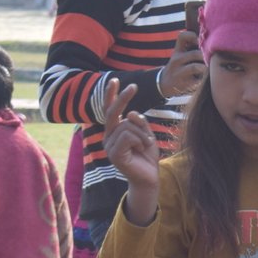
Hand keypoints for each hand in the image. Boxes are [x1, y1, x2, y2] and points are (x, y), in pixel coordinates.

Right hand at [101, 80, 157, 223]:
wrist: (148, 178)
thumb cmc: (147, 156)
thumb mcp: (146, 135)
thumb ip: (139, 123)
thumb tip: (131, 113)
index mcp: (114, 131)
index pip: (110, 110)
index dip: (112, 95)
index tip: (115, 80)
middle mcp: (108, 137)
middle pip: (113, 112)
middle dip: (123, 98)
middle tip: (133, 86)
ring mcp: (109, 145)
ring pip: (127, 126)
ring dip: (142, 134)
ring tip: (145, 146)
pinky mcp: (114, 154)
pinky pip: (128, 136)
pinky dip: (140, 141)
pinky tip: (141, 150)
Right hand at [156, 30, 205, 97]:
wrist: (166, 83)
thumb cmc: (180, 66)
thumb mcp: (181, 55)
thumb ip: (192, 47)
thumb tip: (209, 40)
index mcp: (178, 50)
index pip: (182, 37)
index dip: (193, 36)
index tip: (201, 41)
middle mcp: (177, 59)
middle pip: (195, 54)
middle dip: (206, 57)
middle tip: (213, 60)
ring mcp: (179, 72)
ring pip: (195, 67)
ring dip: (205, 68)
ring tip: (209, 69)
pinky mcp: (184, 83)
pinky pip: (198, 80)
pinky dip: (204, 79)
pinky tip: (206, 79)